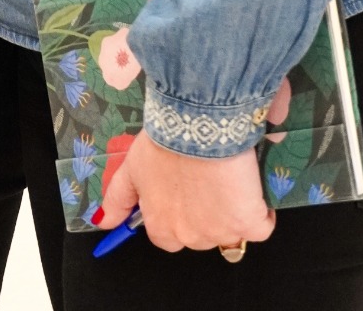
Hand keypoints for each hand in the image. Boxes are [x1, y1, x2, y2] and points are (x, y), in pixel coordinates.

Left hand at [100, 129, 275, 253]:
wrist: (197, 125)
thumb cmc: (164, 142)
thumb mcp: (132, 168)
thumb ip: (117, 199)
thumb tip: (102, 222)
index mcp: (162, 227)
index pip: (167, 237)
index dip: (177, 214)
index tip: (184, 193)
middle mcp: (190, 237)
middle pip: (201, 236)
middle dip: (204, 213)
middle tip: (205, 181)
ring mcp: (221, 233)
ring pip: (230, 232)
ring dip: (231, 211)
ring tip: (226, 179)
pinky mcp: (249, 223)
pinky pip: (260, 227)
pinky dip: (260, 211)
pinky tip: (251, 187)